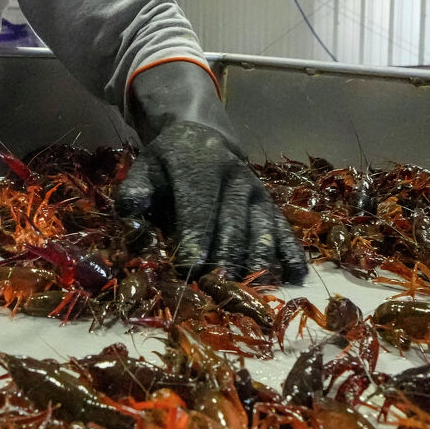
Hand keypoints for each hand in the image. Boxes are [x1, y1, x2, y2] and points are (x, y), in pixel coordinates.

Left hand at [118, 121, 308, 282]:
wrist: (202, 136)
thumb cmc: (167, 164)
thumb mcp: (144, 171)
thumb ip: (134, 198)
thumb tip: (134, 231)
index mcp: (199, 165)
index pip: (198, 208)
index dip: (195, 240)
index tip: (190, 270)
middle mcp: (234, 176)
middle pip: (232, 224)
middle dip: (225, 259)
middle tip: (217, 289)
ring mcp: (256, 190)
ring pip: (260, 229)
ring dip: (257, 262)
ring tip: (250, 292)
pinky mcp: (270, 203)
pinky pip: (284, 229)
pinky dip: (291, 253)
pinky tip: (295, 278)